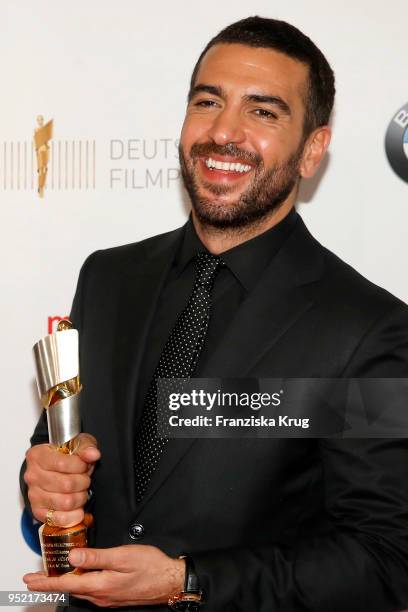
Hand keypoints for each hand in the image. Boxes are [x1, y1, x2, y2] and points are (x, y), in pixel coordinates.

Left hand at [23, 544, 185, 606]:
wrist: (169, 581)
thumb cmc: (150, 566)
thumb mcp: (122, 556)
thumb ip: (96, 557)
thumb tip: (73, 556)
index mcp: (100, 585)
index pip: (66, 584)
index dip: (46, 582)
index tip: (30, 580)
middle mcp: (100, 595)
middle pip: (70, 589)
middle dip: (51, 583)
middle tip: (34, 579)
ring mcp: (107, 597)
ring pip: (80, 590)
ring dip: (65, 583)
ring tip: (53, 576)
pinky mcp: (114, 596)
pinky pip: (90, 590)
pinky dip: (79, 583)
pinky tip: (80, 576)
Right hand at [24, 433, 99, 526]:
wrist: (56, 469)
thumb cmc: (67, 456)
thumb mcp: (78, 444)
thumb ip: (86, 448)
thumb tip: (93, 454)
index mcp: (38, 455)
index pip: (62, 463)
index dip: (80, 466)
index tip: (85, 465)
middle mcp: (33, 476)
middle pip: (66, 485)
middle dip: (83, 482)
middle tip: (85, 479)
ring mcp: (34, 495)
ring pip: (66, 502)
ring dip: (81, 498)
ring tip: (81, 491)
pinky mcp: (38, 512)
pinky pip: (59, 519)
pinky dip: (74, 516)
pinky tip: (78, 508)